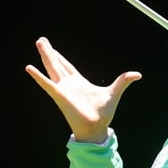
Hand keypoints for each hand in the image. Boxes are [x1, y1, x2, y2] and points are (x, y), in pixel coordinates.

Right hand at [25, 37, 141, 142]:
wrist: (96, 128)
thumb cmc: (103, 114)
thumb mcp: (114, 92)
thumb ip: (123, 81)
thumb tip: (138, 74)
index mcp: (80, 83)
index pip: (68, 67)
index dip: (61, 58)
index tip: (53, 49)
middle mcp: (69, 84)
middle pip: (57, 64)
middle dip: (50, 52)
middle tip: (41, 40)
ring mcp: (63, 89)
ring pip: (52, 68)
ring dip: (45, 56)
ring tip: (39, 43)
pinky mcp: (59, 96)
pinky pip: (47, 84)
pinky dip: (38, 77)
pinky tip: (29, 68)